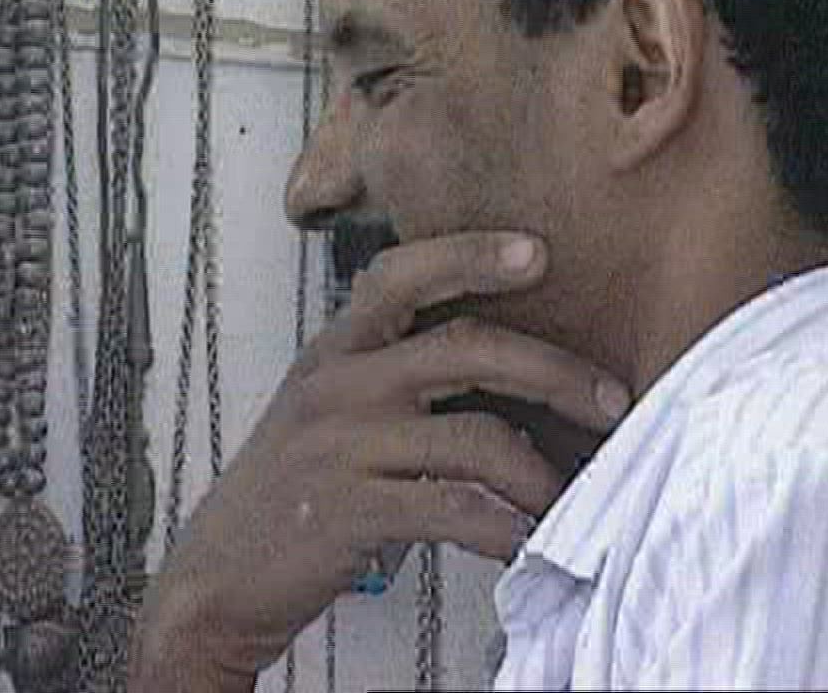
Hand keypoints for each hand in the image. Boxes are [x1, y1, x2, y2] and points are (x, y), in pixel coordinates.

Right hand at [129, 231, 632, 691]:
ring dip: (540, 470)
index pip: (402, 274)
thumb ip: (394, 372)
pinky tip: (527, 540)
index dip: (471, 254)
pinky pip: (453, 509)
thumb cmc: (292, 486)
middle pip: (466, 348)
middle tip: (611, 398)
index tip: (538, 252)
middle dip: (554, 370)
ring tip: (574, 494)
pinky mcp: (350, 512)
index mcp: (337, 349)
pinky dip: (504, 527)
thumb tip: (505, 365)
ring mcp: (343, 447)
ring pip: (474, 436)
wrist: (216, 576)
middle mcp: (340, 384)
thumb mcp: (328, 407)